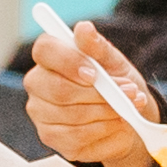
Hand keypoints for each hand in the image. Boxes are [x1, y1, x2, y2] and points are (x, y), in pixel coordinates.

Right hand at [23, 26, 166, 166]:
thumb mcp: (113, 62)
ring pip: (72, 115)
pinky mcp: (51, 137)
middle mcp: (38, 84)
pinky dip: (104, 129)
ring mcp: (41, 113)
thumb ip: (98, 47)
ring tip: (128, 107)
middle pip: (59, 89)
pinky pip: (77, 136)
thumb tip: (84, 28)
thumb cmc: (115, 83)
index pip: (45, 50)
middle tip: (128, 91)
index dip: (69, 61)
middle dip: (99, 93)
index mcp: (50, 56)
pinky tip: (116, 123)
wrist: (127, 117)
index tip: (95, 73)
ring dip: (107, 111)